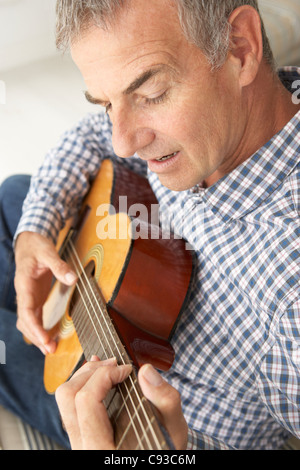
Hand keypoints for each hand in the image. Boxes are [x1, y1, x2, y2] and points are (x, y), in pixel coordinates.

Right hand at [14, 231, 76, 353]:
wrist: (28, 243)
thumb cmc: (36, 247)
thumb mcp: (48, 252)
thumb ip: (59, 266)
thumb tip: (73, 279)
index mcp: (24, 284)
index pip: (26, 310)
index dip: (34, 326)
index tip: (44, 339)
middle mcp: (24, 293)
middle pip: (25, 321)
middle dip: (36, 336)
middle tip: (50, 350)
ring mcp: (28, 297)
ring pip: (27, 321)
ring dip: (36, 335)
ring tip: (49, 349)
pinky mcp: (34, 298)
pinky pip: (33, 317)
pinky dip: (39, 329)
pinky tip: (47, 338)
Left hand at [55, 357, 187, 449]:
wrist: (155, 460)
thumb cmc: (164, 449)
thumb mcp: (174, 430)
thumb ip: (165, 401)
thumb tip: (146, 371)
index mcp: (100, 448)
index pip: (87, 401)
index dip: (105, 375)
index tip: (128, 369)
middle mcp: (83, 446)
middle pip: (68, 396)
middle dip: (91, 371)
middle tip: (115, 364)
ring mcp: (79, 440)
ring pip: (65, 398)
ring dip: (86, 375)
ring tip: (107, 366)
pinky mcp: (81, 434)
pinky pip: (71, 404)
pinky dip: (85, 383)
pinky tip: (101, 376)